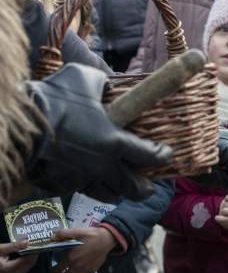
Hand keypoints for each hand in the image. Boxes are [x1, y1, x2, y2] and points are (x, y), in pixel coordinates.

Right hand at [0, 241, 37, 272]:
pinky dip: (28, 260)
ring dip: (32, 257)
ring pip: (29, 266)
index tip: (38, 243)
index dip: (34, 251)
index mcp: (9, 269)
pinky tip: (29, 253)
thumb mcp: (0, 249)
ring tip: (34, 246)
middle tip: (38, 243)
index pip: (27, 260)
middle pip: (30, 264)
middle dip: (34, 253)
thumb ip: (13, 246)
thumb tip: (27, 241)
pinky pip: (25, 268)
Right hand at [27, 64, 172, 201]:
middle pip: (134, 188)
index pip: (150, 156)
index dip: (162, 156)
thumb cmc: (52, 98)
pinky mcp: (59, 186)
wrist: (17, 124)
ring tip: (120, 185)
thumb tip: (108, 83)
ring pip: (108, 193)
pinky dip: (85, 185)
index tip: (165, 153)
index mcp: (114, 142)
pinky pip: (78, 190)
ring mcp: (80, 179)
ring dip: (117, 190)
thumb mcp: (83, 79)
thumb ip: (102, 83)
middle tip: (150, 186)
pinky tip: (86, 178)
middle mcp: (102, 166)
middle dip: (145, 188)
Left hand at [53, 227, 116, 272]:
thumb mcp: (78, 231)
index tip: (53, 268)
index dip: (54, 270)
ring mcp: (86, 269)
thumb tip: (55, 234)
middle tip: (63, 271)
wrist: (107, 239)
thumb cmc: (92, 235)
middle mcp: (77, 266)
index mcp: (71, 257)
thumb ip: (65, 233)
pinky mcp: (93, 270)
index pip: (58, 269)